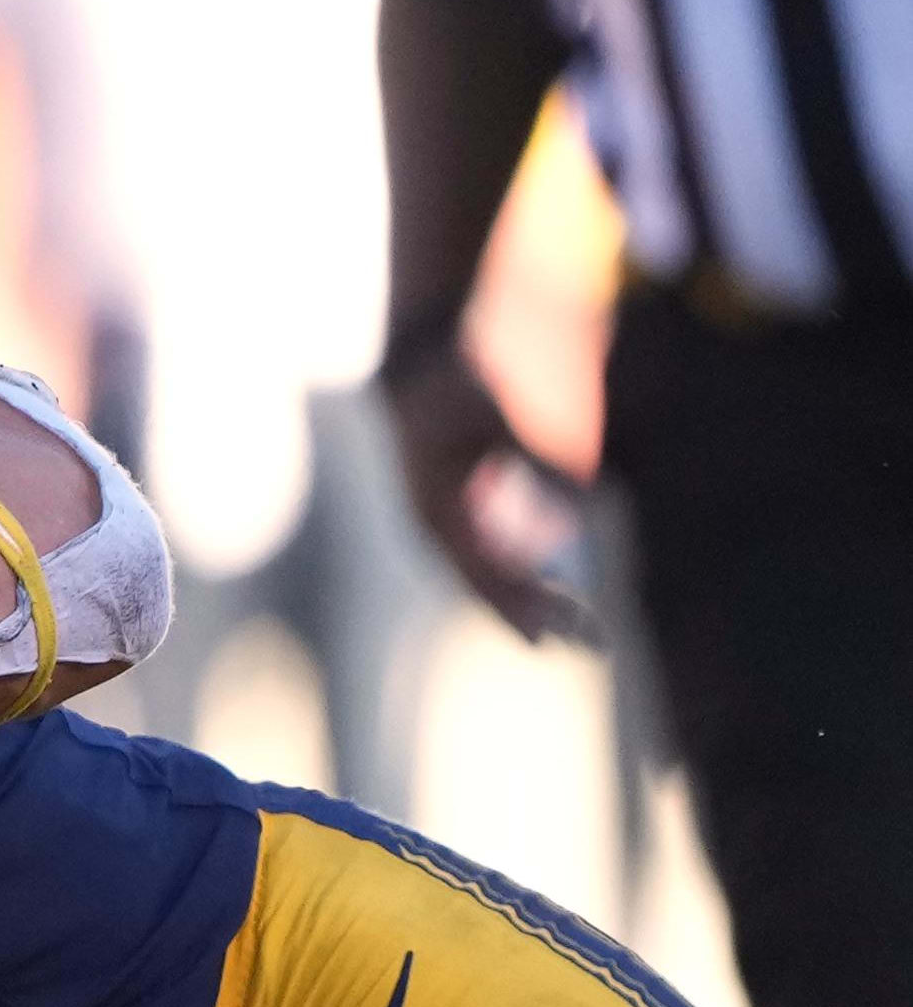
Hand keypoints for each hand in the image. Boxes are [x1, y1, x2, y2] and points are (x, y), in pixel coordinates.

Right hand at [376, 346, 594, 643]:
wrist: (414, 362)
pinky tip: (556, 580)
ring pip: (490, 573)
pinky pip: (490, 554)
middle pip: (489, 584)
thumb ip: (538, 459)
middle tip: (592, 644)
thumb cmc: (450, 386)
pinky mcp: (457, 508)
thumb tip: (585, 501)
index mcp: (434, 511)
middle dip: (539, 613)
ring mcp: (444, 518)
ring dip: (534, 598)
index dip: (517, 610)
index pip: (479, 574)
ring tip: (581, 624)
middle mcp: (435, 523)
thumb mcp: (494, 419)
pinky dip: (524, 572)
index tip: (553, 643)